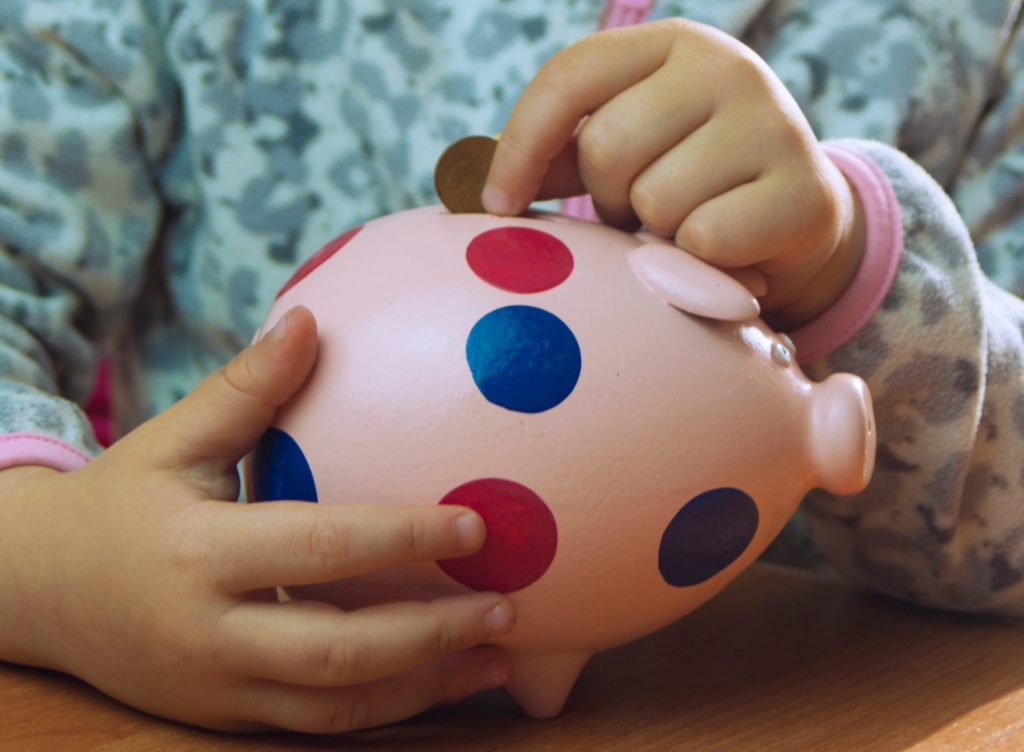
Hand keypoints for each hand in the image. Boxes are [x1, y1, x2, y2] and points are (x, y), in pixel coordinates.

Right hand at [0, 306, 513, 732]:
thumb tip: (308, 320)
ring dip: (427, 688)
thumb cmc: (118, 503)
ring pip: (337, 708)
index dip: (404, 539)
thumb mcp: (171, 438)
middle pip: (340, 654)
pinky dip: (387, 710)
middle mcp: (212, 635)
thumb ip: (244, 387)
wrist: (38, 593)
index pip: (322, 549)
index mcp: (200, 555)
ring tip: (499, 655)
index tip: (477, 524)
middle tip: (508, 605)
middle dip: (432, 636)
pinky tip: (442, 683)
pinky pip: (318, 727)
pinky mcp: (226, 717)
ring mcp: (219, 688)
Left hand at [484, 18, 865, 328]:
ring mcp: (772, 124)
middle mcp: (726, 68)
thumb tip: (474, 184)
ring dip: (655, 233)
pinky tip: (724, 253)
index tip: (497, 203)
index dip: (521, 144)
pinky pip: (704, 238)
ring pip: (656, 198)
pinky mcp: (803, 191)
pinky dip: (698, 262)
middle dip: (608, 196)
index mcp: (671, 46)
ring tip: (686, 226)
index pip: (571, 76)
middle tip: (640, 208)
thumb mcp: (630, 151)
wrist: (798, 218)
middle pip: (607, 146)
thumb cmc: (693, 181)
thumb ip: (562, 156)